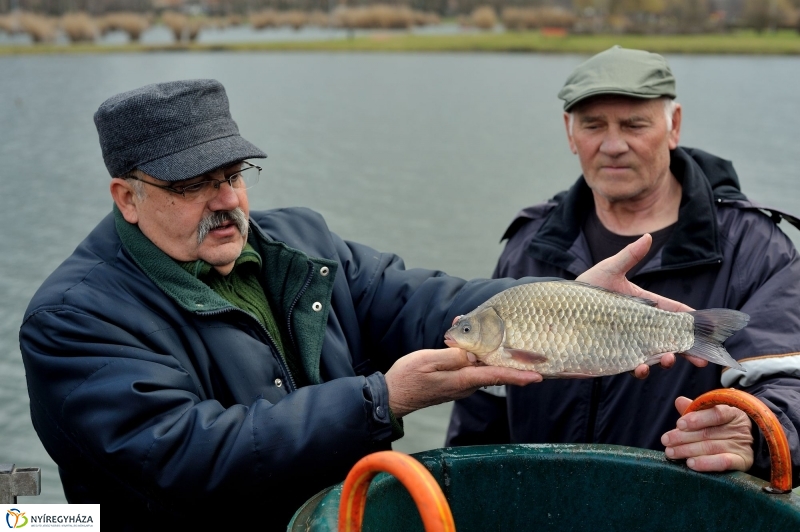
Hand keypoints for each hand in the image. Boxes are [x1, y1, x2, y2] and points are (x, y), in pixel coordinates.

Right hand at [384, 347, 541, 417]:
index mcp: (461, 380)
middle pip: (494, 370)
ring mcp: (460, 385)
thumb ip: (452, 356)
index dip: (518, 375)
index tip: (537, 377)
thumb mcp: (428, 361)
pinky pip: (470, 367)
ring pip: (482, 366)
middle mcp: (465, 385)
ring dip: (489, 351)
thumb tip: (473, 353)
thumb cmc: (407, 378)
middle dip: (509, 358)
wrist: (392, 396)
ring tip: (489, 328)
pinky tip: (465, 340)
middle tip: (528, 348)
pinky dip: (473, 353)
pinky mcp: (454, 382)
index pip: (496, 376)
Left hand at [576, 233, 707, 374]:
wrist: (556, 311)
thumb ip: (629, 256)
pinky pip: (630, 365)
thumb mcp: (608, 271)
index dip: (690, 321)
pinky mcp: (612, 355)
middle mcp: (637, 326)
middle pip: (669, 338)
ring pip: (654, 355)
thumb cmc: (583, 289)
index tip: (706, 330)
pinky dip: (639, 367)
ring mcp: (626, 342)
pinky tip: (640, 366)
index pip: (672, 313)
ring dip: (665, 360)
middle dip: (686, 350)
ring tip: (667, 359)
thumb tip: (648, 236)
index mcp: (642, 306)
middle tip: (699, 359)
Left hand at [661, 396, 753, 471]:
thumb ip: (695, 410)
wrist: (748, 444)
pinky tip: (691, 463)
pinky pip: (724, 463)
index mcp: (731, 413)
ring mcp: (742, 446)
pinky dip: (706, 463)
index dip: (697, 418)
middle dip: (683, 437)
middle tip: (666, 440)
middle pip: (708, 433)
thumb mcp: (709, 415)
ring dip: (688, 451)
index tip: (679, 424)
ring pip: (711, 447)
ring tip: (671, 452)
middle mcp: (738, 429)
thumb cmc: (720, 426)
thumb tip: (679, 401)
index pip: (716, 413)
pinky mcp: (742, 462)